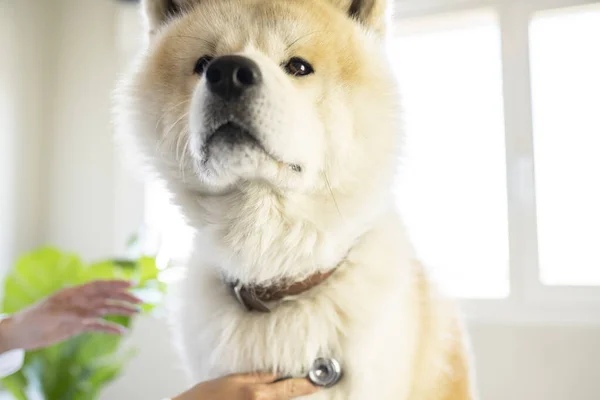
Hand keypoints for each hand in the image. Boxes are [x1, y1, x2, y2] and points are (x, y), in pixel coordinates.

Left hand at [0, 280, 141, 352]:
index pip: (99, 285)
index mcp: (75, 292)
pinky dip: (111, 329)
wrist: (23, 333)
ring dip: (121, 311)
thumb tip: (92, 315)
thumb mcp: (52, 313)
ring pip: (106, 310)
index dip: (116, 283)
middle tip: (140, 301)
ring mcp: (82, 313)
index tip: (132, 283)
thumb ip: (73, 312)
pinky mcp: (79, 326)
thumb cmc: (34, 317)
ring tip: (137, 313)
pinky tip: (122, 332)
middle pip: (107, 297)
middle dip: (124, 297)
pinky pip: (99, 327)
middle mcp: (81, 301)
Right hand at [173, 373, 319, 399]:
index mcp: (255, 393)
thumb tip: (277, 373)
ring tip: (276, 391)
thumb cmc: (205, 397)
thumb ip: (257, 377)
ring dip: (282, 397)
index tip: (320, 382)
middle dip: (296, 392)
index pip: (289, 387)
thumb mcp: (232, 380)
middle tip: (308, 385)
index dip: (307, 384)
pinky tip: (264, 397)